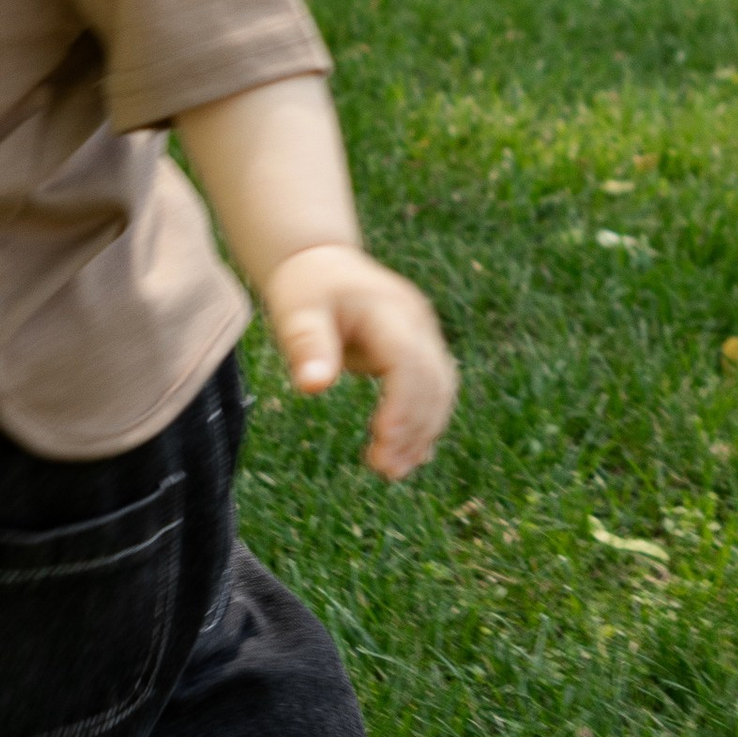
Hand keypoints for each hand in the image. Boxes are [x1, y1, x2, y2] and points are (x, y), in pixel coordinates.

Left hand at [261, 247, 457, 480]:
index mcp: (389, 311)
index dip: (403, 402)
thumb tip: (312, 387)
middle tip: (384, 470)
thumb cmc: (308, 288)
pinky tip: (408, 456)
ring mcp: (425, 337)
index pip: (408, 361)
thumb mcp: (297, 311)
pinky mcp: (422, 352)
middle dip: (414, 428)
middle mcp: (417, 324)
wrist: (325, 264)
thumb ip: (306, 345)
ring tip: (392, 471)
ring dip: (422, 433)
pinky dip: (423, 424)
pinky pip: (434, 392)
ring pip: (440, 391)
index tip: (382, 439)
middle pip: (432, 380)